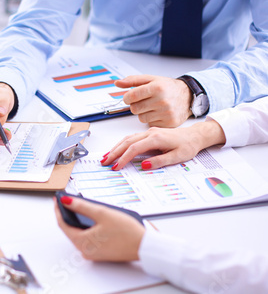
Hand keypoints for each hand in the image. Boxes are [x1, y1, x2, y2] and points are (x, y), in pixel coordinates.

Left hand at [54, 196, 144, 261]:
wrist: (145, 247)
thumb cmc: (126, 232)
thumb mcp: (102, 213)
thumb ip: (82, 206)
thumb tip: (66, 201)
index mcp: (82, 242)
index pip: (63, 224)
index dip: (58, 209)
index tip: (57, 199)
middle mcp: (85, 251)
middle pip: (70, 229)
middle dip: (67, 214)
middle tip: (66, 200)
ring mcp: (92, 253)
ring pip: (79, 234)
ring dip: (76, 220)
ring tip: (76, 206)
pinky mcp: (100, 253)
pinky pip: (88, 238)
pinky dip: (86, 228)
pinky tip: (89, 218)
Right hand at [101, 121, 225, 169]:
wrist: (194, 136)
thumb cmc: (188, 146)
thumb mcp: (177, 157)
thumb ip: (160, 161)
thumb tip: (144, 165)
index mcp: (156, 138)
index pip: (134, 148)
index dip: (124, 158)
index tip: (116, 167)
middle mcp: (150, 133)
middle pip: (126, 142)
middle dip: (114, 152)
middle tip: (104, 162)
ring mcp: (148, 132)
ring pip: (127, 139)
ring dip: (115, 148)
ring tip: (106, 157)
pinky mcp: (148, 134)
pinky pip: (131, 138)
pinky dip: (121, 144)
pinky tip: (116, 150)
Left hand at [116, 75, 192, 126]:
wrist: (188, 96)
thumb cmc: (167, 87)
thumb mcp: (151, 79)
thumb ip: (132, 80)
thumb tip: (117, 83)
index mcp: (156, 87)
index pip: (131, 96)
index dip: (127, 98)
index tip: (130, 97)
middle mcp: (162, 100)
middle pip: (134, 109)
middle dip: (135, 105)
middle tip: (143, 101)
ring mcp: (166, 113)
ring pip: (141, 118)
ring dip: (143, 113)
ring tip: (152, 107)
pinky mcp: (169, 123)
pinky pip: (150, 124)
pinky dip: (151, 120)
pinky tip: (158, 113)